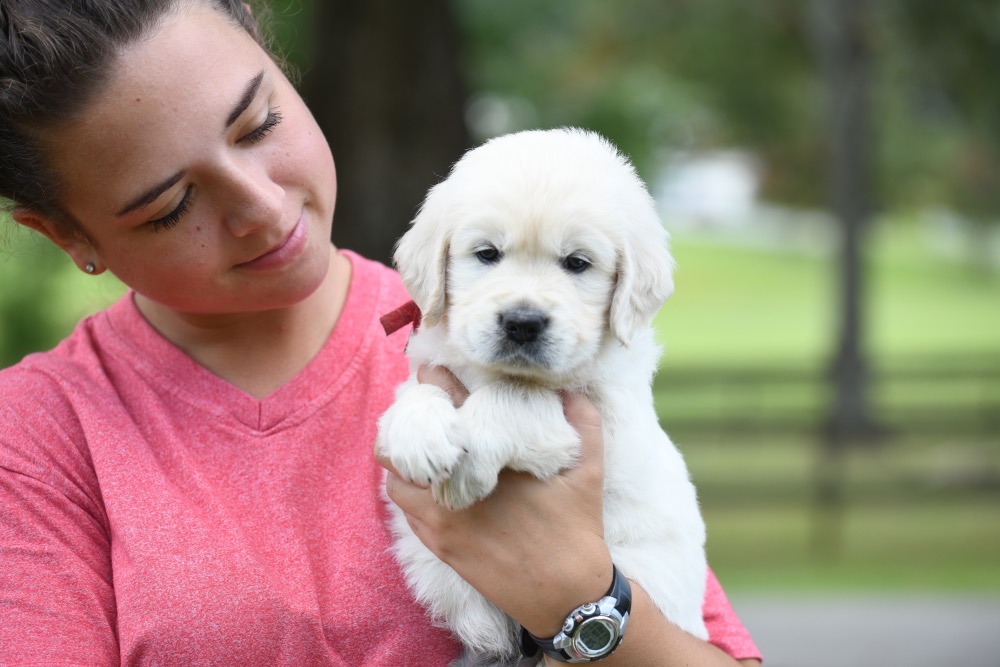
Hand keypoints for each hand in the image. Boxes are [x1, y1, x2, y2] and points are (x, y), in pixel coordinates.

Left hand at [378, 366, 612, 636]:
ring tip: (416, 449)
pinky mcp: (441, 546)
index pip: (450, 407)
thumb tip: (568, 389)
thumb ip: (583, 421)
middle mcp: (456, 487)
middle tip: (417, 412)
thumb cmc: (578, 529)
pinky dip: (408, 492)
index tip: (430, 371)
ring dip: (402, 460)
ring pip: (397, 479)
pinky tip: (424, 485)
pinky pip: (406, 512)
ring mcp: (443, 520)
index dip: (434, 382)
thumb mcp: (590, 470)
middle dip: (408, 421)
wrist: (566, 594)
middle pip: (407, 442)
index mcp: (489, 459)